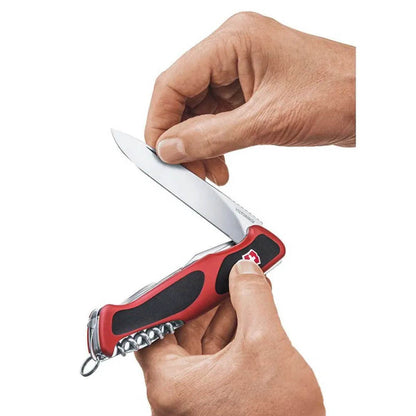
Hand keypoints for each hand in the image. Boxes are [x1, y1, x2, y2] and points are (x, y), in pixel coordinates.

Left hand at [136, 261, 324, 415]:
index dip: (174, 295)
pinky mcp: (218, 399)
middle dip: (204, 300)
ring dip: (221, 313)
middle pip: (181, 331)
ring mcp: (199, 397)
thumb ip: (253, 300)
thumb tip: (245, 272)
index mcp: (173, 385)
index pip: (155, 326)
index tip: (192, 276)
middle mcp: (179, 393)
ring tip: (239, 288)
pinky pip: (217, 356)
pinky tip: (248, 313)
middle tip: (220, 276)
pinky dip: (231, 333)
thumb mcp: (266, 346)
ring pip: (202, 343)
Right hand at [145, 12, 355, 184]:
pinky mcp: (253, 91)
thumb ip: (212, 136)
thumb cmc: (339, 94)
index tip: (159, 153)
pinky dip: (217, 143)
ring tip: (208, 172)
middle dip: (182, 137)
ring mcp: (244, 71)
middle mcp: (234, 51)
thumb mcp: (266, 121)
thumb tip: (171, 146)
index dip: (160, 121)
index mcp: (234, 41)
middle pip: (185, 97)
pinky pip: (220, 118)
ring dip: (200, 144)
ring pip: (201, 111)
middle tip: (185, 168)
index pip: (174, 81)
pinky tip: (221, 164)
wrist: (375, 102)